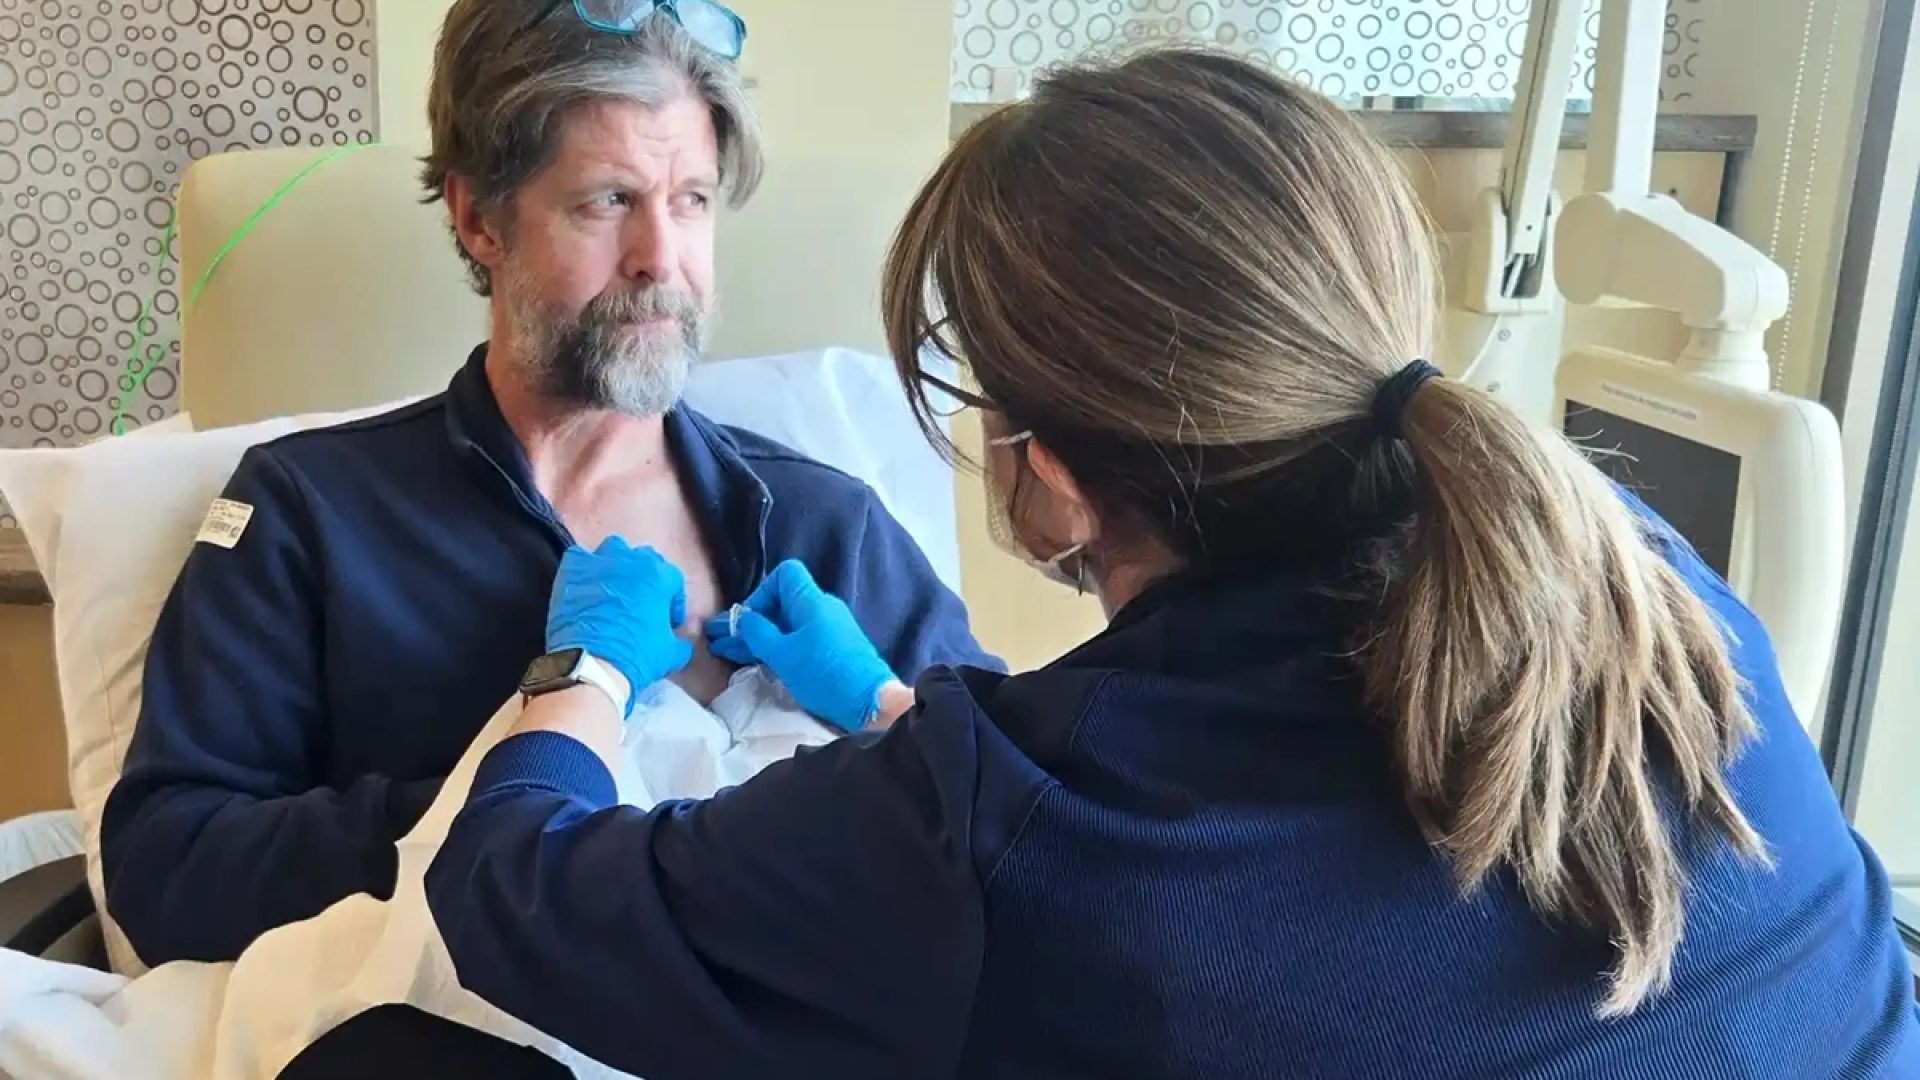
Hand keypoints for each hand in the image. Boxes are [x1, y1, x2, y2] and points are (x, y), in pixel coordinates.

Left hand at [547, 538, 692, 713]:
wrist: (592, 665)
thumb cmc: (637, 656)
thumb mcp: (671, 653)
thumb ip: (680, 640)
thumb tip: (680, 640)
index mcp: (660, 576)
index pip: (673, 580)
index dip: (672, 602)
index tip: (666, 621)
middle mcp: (632, 560)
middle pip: (645, 560)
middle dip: (646, 580)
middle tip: (641, 605)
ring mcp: (600, 562)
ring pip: (614, 551)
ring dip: (618, 566)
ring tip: (613, 590)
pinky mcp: (572, 569)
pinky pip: (580, 557)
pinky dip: (584, 568)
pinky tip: (585, 586)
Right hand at [705, 560, 894, 731]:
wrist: (870, 702)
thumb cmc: (824, 675)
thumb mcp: (782, 655)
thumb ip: (758, 633)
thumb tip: (745, 618)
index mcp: (811, 601)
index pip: (784, 575)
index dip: (762, 592)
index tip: (750, 620)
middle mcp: (823, 608)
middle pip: (783, 602)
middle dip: (754, 620)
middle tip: (723, 639)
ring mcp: (830, 629)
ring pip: (790, 624)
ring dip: (763, 637)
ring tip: (731, 653)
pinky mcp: (834, 648)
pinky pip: (801, 639)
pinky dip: (780, 647)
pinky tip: (761, 661)